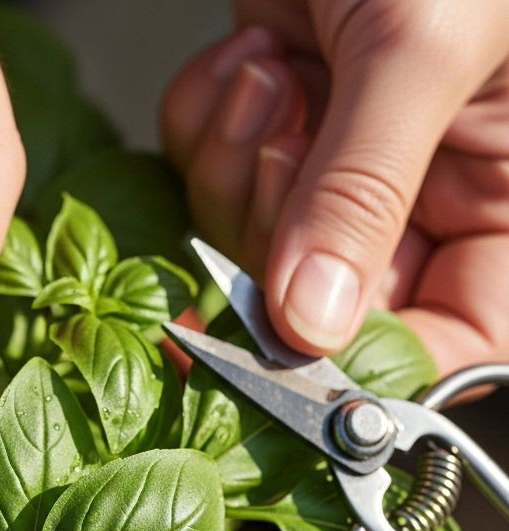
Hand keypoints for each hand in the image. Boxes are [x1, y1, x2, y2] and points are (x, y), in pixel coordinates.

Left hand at [160, 0, 508, 375]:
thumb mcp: (429, 40)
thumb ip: (363, 191)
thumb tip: (311, 326)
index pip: (446, 345)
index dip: (361, 366)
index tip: (282, 354)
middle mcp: (432, 191)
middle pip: (324, 302)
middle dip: (278, 236)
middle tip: (291, 140)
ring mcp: (347, 156)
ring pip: (255, 242)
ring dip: (238, 167)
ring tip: (277, 68)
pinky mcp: (283, 112)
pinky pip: (214, 168)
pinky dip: (210, 118)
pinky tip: (254, 50)